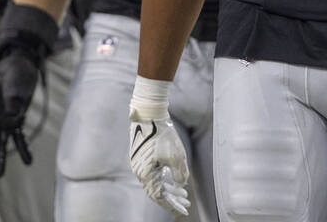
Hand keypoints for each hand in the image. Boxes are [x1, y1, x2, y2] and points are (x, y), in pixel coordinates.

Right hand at [0, 45, 39, 176]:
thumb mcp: (14, 82)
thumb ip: (13, 98)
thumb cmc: (14, 73)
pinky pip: (19, 138)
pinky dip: (23, 149)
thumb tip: (13, 115)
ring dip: (0, 158)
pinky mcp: (17, 121)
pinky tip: (28, 161)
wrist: (21, 68)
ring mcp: (5, 120)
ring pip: (0, 142)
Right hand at [130, 77, 190, 215]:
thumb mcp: (176, 155)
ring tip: (184, 193)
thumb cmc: (163, 135)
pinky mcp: (140, 158)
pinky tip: (173, 180)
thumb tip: (181, 185)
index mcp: (147, 174)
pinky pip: (153, 175)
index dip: (173, 205)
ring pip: (156, 183)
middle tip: (187, 203)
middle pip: (157, 192)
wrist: (149, 115)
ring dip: (170, 189)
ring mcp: (139, 165)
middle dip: (173, 199)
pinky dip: (164, 179)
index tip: (184, 211)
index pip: (160, 197)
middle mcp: (140, 172)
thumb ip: (179, 174)